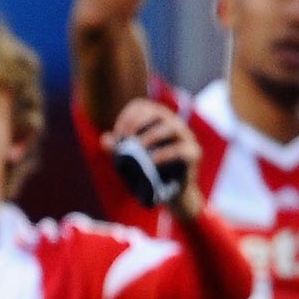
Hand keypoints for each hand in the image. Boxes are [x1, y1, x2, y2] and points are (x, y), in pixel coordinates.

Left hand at [105, 98, 204, 218]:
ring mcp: (186, 136)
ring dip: (152, 135)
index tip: (118, 134)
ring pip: (172, 127)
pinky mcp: (194, 153)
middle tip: (126, 138)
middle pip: (157, 112)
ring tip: (137, 147)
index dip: (127, 116)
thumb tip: (105, 139)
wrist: (171, 192)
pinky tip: (152, 160)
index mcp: (157, 118)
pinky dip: (165, 154)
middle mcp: (173, 122)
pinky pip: (181, 150)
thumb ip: (116, 148)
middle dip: (138, 122)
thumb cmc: (147, 169)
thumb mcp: (128, 158)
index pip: (141, 106)